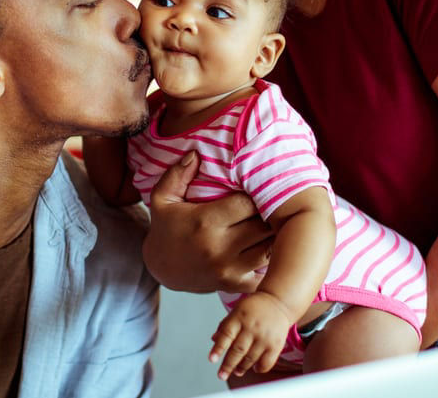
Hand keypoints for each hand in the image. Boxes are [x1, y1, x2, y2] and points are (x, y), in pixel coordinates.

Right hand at [142, 151, 272, 292]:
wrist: (163, 269)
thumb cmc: (167, 228)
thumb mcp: (162, 199)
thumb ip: (177, 174)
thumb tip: (196, 154)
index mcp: (205, 222)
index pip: (247, 204)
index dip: (256, 194)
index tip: (257, 189)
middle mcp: (219, 248)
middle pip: (263, 226)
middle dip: (270, 213)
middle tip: (274, 203)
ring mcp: (229, 269)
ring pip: (270, 248)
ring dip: (274, 235)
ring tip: (274, 222)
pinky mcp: (236, 284)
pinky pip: (266, 271)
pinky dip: (272, 259)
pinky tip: (267, 244)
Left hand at [209, 292, 294, 379]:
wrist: (278, 302)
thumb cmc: (254, 308)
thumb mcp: (237, 310)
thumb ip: (225, 325)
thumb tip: (214, 340)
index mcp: (239, 317)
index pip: (226, 335)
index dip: (218, 348)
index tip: (212, 359)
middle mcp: (252, 327)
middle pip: (238, 349)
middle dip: (228, 365)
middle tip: (221, 375)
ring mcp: (264, 336)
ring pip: (250, 358)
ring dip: (242, 368)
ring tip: (236, 372)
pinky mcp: (276, 344)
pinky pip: (266, 362)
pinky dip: (259, 368)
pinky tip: (254, 367)